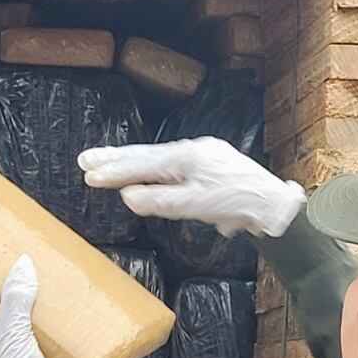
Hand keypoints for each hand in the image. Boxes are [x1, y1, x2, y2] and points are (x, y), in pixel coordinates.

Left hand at [0, 256, 75, 357]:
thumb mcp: (10, 328)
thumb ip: (16, 297)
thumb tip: (23, 266)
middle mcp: (7, 342)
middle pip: (12, 310)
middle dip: (22, 292)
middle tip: (34, 269)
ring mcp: (29, 351)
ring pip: (37, 321)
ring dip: (47, 307)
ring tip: (58, 284)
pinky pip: (59, 336)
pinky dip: (66, 324)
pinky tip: (75, 310)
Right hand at [79, 137, 306, 236]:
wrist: (271, 203)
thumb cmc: (237, 203)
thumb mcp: (194, 207)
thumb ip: (160, 201)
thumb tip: (128, 197)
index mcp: (185, 157)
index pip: (141, 165)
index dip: (113, 171)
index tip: (89, 174)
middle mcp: (192, 150)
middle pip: (146, 155)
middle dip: (114, 159)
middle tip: (86, 160)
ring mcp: (202, 155)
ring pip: (158, 157)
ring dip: (131, 162)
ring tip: (106, 163)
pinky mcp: (210, 164)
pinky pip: (172, 163)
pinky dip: (152, 167)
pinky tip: (145, 171)